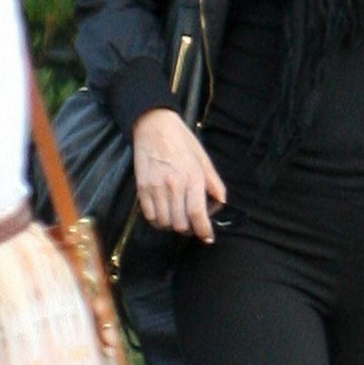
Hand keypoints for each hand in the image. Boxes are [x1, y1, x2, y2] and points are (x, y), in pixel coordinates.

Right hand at [132, 109, 225, 242]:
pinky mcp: (141, 187)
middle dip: (188, 228)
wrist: (153, 127)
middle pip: (180, 222)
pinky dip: (158, 220)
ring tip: (177, 218)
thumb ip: (214, 182)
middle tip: (192, 224)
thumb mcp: (203, 159)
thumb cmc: (182, 141)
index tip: (207, 237)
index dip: (203, 230)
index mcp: (192, 177)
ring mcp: (155, 187)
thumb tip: (222, 202)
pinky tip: (164, 213)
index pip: (197, 213)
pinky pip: (149, 215)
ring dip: (172, 225)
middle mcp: (173, 184)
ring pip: (164, 222)